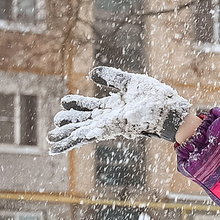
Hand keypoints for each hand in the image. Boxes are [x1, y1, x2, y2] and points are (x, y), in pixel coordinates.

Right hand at [47, 67, 193, 153]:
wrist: (168, 110)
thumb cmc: (156, 98)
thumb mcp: (130, 82)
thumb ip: (112, 78)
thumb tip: (91, 73)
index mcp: (113, 107)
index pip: (90, 107)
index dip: (76, 105)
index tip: (64, 102)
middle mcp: (109, 118)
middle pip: (83, 121)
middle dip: (68, 122)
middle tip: (54, 123)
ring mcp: (108, 125)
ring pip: (82, 131)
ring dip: (66, 135)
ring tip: (50, 139)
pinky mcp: (109, 130)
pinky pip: (87, 136)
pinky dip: (73, 141)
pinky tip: (60, 145)